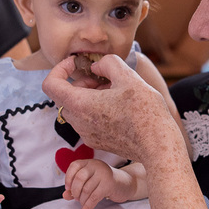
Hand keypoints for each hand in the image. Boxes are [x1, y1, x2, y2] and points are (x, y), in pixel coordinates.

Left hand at [43, 55, 181, 166]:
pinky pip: (86, 121)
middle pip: (64, 96)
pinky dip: (94, 109)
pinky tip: (117, 106)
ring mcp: (86, 134)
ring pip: (76, 108)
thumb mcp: (128, 76)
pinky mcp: (97, 141)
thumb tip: (96, 67)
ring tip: (113, 91)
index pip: (50, 84)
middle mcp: (78, 122)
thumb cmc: (145, 111)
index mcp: (80, 104)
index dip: (60, 68)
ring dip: (87, 96)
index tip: (77, 64)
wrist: (158, 145)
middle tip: (102, 78)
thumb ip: (107, 64)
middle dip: (79, 81)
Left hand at [63, 158, 134, 208]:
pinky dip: (87, 207)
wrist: (124, 184)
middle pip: (79, 178)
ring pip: (86, 189)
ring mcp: (104, 174)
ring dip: (82, 200)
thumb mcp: (89, 182)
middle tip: (76, 198)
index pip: (74, 166)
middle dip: (75, 191)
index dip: (68, 178)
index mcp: (90, 162)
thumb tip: (64, 195)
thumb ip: (75, 187)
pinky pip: (94, 197)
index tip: (68, 188)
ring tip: (83, 203)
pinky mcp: (109, 185)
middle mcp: (96, 165)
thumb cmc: (103, 182)